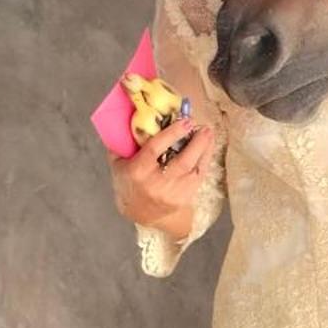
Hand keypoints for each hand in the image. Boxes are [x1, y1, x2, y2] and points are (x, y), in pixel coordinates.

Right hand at [109, 122, 214, 237]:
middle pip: (182, 161)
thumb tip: (131, 115)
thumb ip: (123, 143)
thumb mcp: (119, 163)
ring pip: (194, 169)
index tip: (185, 121)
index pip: (156, 149)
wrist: (139, 212)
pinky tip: (207, 148)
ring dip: (205, 149)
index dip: (172, 133)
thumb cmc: (129, 182)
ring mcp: (171, 193)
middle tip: (203, 127)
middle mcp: (156, 183)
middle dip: (196, 142)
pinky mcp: (183, 199)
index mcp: (138, 171)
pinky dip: (205, 160)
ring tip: (208, 133)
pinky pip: (199, 177)